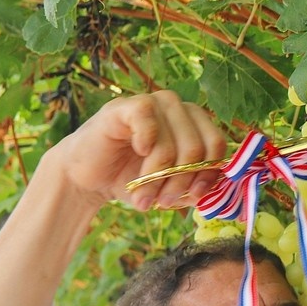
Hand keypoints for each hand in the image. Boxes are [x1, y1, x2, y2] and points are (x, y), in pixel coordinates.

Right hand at [47, 90, 226, 212]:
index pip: (216, 145)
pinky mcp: (125, 106)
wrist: (90, 178)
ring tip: (144, 197)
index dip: (208, 174)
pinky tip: (138, 153)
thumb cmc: (132, 179)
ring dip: (157, 179)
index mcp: (194, 124)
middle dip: (180, 184)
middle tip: (163, 202)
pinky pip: (147, 118)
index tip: (192, 197)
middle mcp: (177, 109)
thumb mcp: (170, 188)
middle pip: (197, 148)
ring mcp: (152, 103)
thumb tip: (210, 192)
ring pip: (172, 145)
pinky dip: (146, 144)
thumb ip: (194, 187)